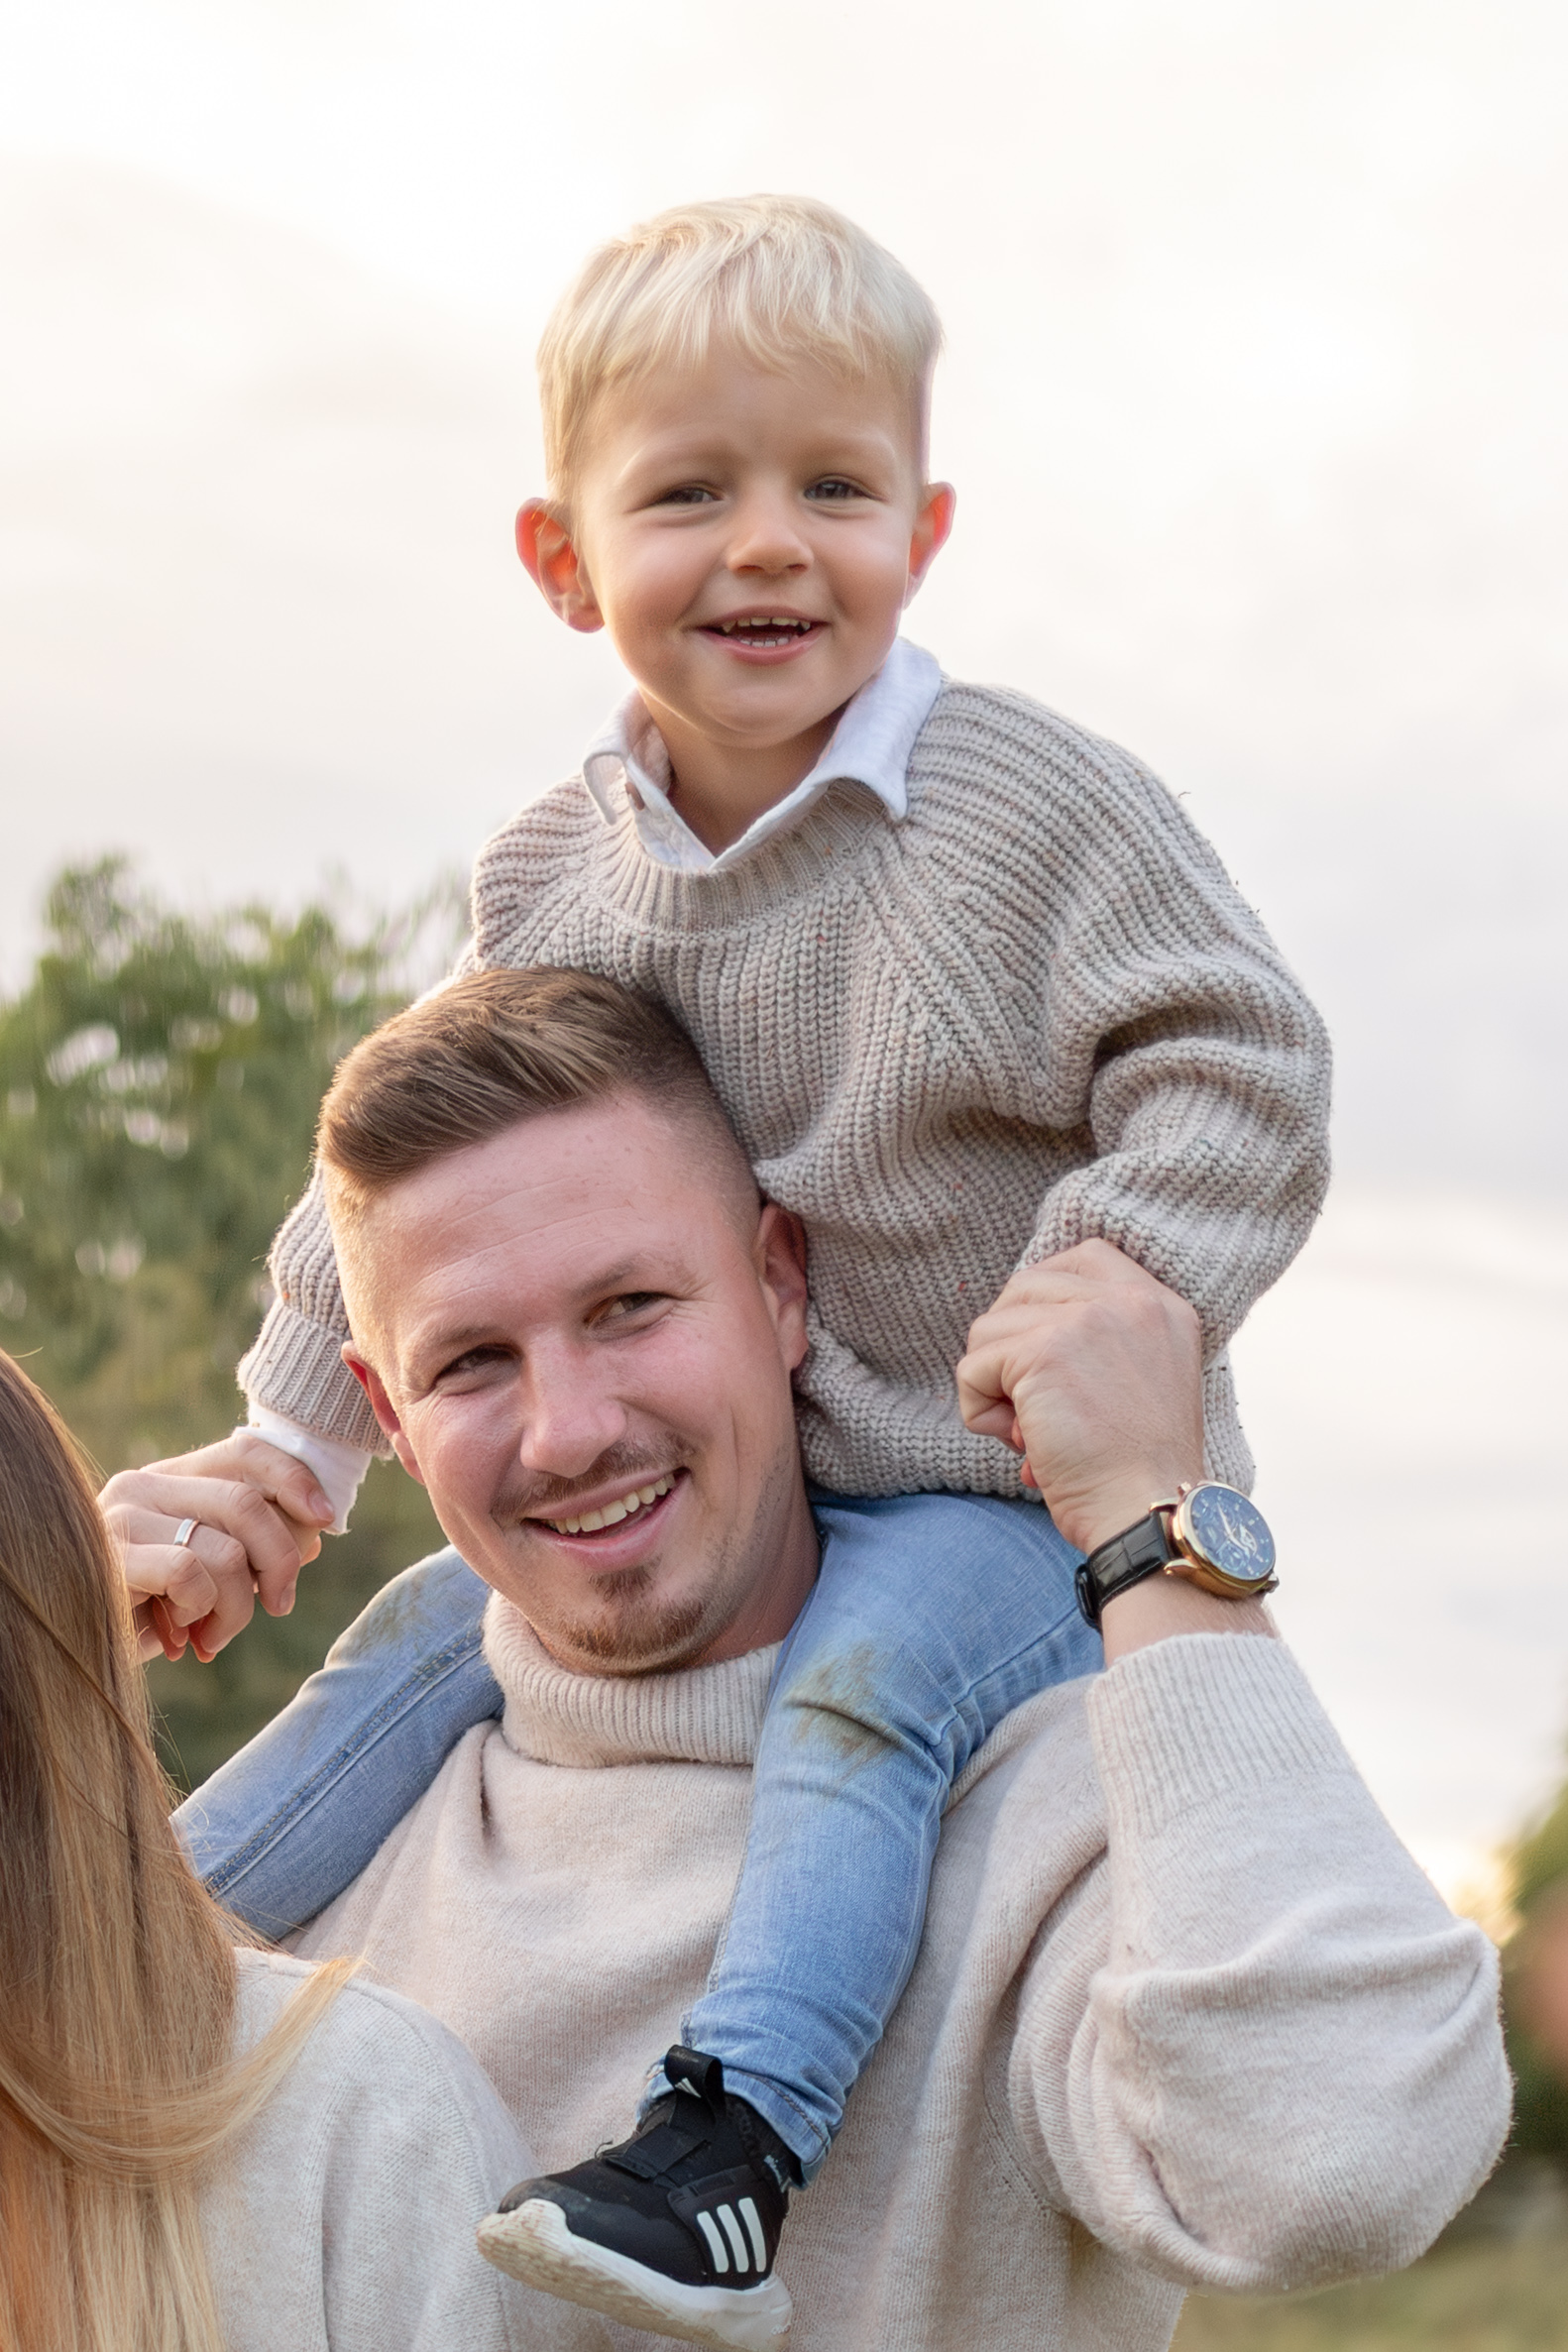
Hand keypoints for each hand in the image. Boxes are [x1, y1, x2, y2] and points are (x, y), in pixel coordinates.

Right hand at [100, 1433, 334, 1664]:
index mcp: (174, 1477)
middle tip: (279, 1604)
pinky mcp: (110, 1557)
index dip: (295, 1479)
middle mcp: (144, 1484)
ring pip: (227, 1550)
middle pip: (246, 1502)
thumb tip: (314, 1528)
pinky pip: (190, 1574)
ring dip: (238, 1607)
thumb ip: (255, 1545)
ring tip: (216, 1632)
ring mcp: (122, 1517)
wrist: (83, 1655)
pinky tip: (184, 1632)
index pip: (246, 1451)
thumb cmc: (155, 1612)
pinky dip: (202, 1610)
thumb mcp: (213, 1572)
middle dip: (280, 1560)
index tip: (325, 1519)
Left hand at [955, 1239, 1205, 1555]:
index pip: (1085, 1256)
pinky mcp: (1043, 1352)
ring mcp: (1086, 1320)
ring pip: (991, 1326)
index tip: (1039, 1349)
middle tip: (1032, 1403)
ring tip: (1028, 1430)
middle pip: (1026, 1285)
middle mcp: (1130, 1300)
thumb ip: (1102, 1342)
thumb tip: (1015, 1329)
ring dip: (993, 1381)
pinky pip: (973, 1367)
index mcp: (1161, 1306)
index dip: (1044, 1295)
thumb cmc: (1138, 1471)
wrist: (1150, 1513)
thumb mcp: (1143, 1382)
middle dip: (1011, 1342)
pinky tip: (1016, 1442)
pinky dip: (977, 1409)